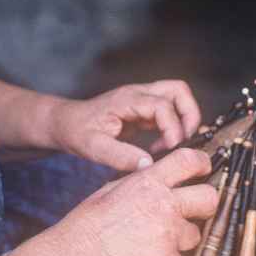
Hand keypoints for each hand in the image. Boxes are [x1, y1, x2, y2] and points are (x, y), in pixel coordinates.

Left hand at [46, 80, 201, 171]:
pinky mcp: (143, 109)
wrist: (65, 123)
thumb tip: (148, 164)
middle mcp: (138, 94)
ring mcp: (142, 99)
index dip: (173, 127)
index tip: (172, 149)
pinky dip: (173, 128)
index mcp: (126, 100)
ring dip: (185, 119)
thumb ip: (119, 156)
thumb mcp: (92, 147)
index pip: (162, 105)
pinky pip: (169, 112)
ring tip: (175, 145)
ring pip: (177, 97)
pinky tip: (160, 148)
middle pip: (178, 91)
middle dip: (189, 116)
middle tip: (184, 143)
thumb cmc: (76, 131)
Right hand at [58, 149, 218, 255]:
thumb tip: (164, 179)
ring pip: (196, 233)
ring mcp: (168, 233)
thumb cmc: (91, 221)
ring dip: (183, 237)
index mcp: (149, 181)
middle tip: (193, 209)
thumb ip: (145, 182)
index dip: (202, 162)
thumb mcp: (115, 187)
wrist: (82, 254)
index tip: (204, 168)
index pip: (189, 160)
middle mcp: (164, 204)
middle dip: (205, 203)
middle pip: (209, 198)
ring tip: (158, 239)